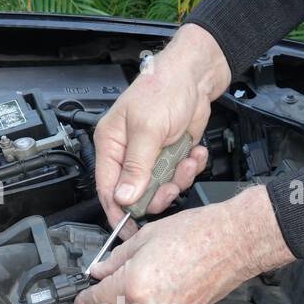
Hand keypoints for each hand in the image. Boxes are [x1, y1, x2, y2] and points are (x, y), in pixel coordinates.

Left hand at [74, 186, 294, 303]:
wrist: (234, 241)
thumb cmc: (197, 233)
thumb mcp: (146, 237)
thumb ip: (117, 259)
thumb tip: (100, 270)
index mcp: (134, 285)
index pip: (97, 299)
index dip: (84, 298)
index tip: (80, 298)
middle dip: (104, 303)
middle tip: (103, 287)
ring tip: (131, 285)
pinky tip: (154, 289)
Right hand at [94, 24, 229, 230]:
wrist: (195, 75)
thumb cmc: (164, 88)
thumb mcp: (148, 130)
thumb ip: (136, 166)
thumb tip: (122, 197)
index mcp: (111, 144)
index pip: (108, 187)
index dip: (117, 210)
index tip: (129, 228)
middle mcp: (129, 152)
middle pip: (136, 193)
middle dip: (157, 194)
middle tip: (170, 188)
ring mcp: (151, 155)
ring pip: (161, 187)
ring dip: (178, 179)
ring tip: (186, 161)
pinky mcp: (171, 154)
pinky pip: (179, 175)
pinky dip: (190, 168)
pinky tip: (194, 152)